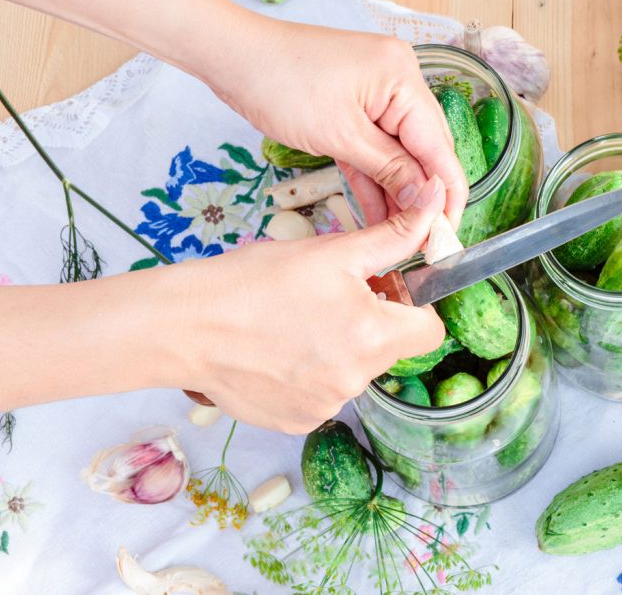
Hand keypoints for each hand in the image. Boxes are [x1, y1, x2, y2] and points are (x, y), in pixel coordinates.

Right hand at [168, 177, 447, 432]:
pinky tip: (277, 351)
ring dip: (338, 348)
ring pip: (354, 371)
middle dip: (371, 322)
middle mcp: (356, 380)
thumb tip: (437, 200)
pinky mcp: (297, 421)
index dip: (414, 306)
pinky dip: (309, 374)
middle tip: (330, 297)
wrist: (185, 326)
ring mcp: (326, 406)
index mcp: (373, 337)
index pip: (430, 332)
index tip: (388, 290)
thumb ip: (394, 236)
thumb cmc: (255, 283)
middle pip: (389, 349)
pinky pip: (322, 394)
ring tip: (295, 323)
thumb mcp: (333, 252)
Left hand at [209, 18, 468, 227]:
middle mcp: (399, 81)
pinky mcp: (355, 103)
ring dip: (399, 191)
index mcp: (403, 79)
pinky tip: (380, 214)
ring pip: (398, 152)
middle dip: (424, 196)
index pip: (439, 146)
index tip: (449, 233)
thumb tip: (426, 199)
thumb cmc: (279, 83)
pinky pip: (373, 146)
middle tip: (426, 241)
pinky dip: (374, 176)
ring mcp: (377, 92)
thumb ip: (389, 168)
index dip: (447, 193)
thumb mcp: (339, 135)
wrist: (231, 56)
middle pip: (424, 149)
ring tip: (402, 236)